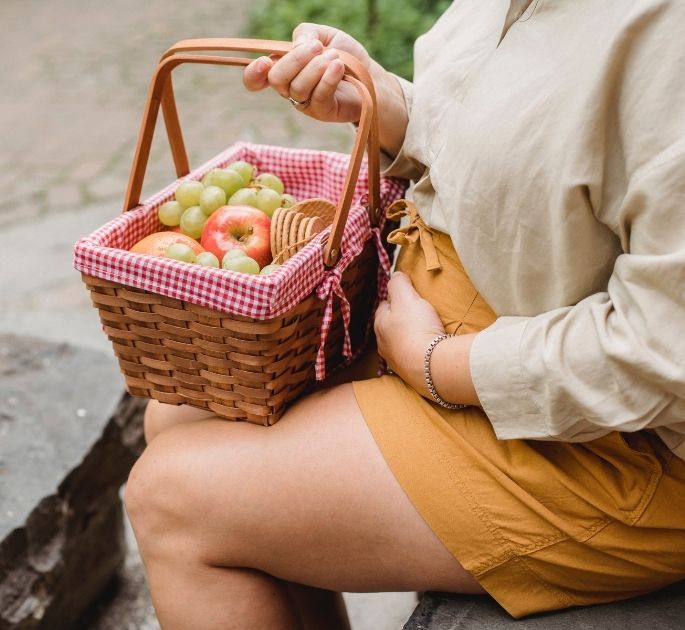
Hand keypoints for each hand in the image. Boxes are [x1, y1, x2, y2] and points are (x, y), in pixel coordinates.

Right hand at [243, 23, 370, 123]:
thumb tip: (299, 43)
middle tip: (317, 47)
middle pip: (276, 80)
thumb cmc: (343, 55)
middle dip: (295, 60)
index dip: (253, 74)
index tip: (265, 62)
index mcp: (284, 69)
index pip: (256, 79)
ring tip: (336, 58)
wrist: (369, 74)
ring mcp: (305, 103)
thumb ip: (307, 33)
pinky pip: (318, 96)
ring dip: (316, 68)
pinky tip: (338, 66)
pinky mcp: (322, 112)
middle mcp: (290, 88)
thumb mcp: (324, 35)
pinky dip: (328, 79)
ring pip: (298, 88)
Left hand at [374, 272, 444, 395]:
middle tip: (421, 314)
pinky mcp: (412, 374)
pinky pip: (415, 359)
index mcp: (380, 325)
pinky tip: (432, 350)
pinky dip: (421, 353)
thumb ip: (399, 284)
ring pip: (402, 344)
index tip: (409, 297)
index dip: (396, 299)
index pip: (384, 306)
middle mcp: (384, 345)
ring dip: (412, 338)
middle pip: (393, 327)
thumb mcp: (407, 297)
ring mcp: (397, 362)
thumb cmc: (416, 328)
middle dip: (403, 320)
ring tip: (428, 333)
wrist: (431, 366)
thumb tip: (395, 275)